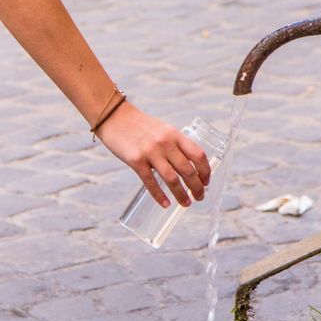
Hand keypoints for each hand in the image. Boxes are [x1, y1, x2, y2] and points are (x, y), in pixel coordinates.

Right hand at [94, 103, 211, 207]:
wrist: (114, 116)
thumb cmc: (140, 125)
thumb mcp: (162, 130)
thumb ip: (174, 144)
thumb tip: (188, 166)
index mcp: (175, 134)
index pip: (198, 155)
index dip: (205, 171)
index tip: (206, 181)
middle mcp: (165, 143)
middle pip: (187, 170)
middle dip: (197, 187)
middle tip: (199, 197)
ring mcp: (150, 152)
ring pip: (172, 179)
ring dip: (181, 195)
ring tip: (186, 203)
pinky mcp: (135, 160)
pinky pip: (150, 182)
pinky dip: (159, 196)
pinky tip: (165, 204)